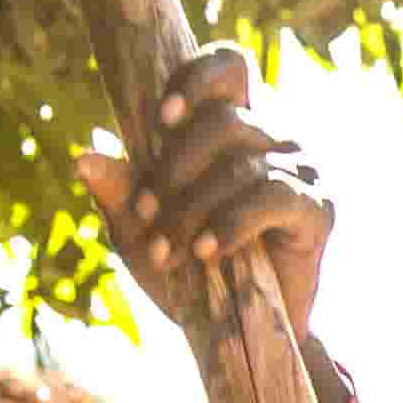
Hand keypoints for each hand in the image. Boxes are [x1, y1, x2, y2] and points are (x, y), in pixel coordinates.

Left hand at [73, 42, 328, 342]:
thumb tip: (84, 159)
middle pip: (224, 119)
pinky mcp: (319, 209)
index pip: (229, 67)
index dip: (197, 78)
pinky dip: (231, 224)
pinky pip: (272, 197)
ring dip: (191, 209)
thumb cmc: (192, 272)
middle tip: (146, 216)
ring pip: (240, 164)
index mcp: (236, 126)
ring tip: (166, 253)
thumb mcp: (143, 232)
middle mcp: (274, 138)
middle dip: (173, 170)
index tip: (159, 120)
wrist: (239, 335)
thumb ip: (121, 193)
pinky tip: (206, 252)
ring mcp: (301, 170)